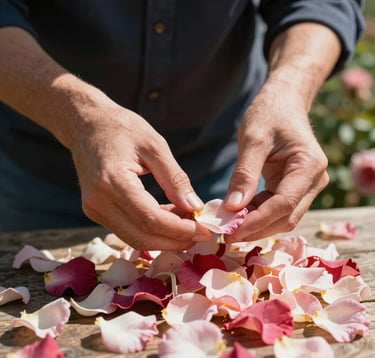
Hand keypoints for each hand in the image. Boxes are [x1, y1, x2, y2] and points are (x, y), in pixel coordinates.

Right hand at [69, 103, 210, 250]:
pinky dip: (151, 230)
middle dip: (174, 241)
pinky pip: (127, 230)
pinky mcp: (94, 211)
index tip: (204, 232)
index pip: (150, 219)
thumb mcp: (155, 145)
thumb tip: (195, 207)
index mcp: (112, 181)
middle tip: (200, 235)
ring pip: (134, 238)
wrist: (86, 124)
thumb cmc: (122, 128)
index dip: (179, 230)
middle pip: (141, 236)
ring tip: (188, 225)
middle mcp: (97, 201)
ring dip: (164, 238)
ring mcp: (93, 209)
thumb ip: (175, 178)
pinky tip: (169, 218)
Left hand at [224, 81, 328, 241]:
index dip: (257, 222)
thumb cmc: (269, 114)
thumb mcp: (253, 140)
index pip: (284, 204)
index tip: (230, 232)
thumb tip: (232, 208)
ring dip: (256, 224)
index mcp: (309, 166)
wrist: (282, 102)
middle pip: (286, 217)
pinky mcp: (295, 187)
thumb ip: (244, 174)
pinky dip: (258, 214)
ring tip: (228, 225)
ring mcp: (306, 185)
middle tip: (226, 234)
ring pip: (282, 217)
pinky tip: (238, 214)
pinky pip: (277, 207)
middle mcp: (314, 180)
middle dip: (256, 228)